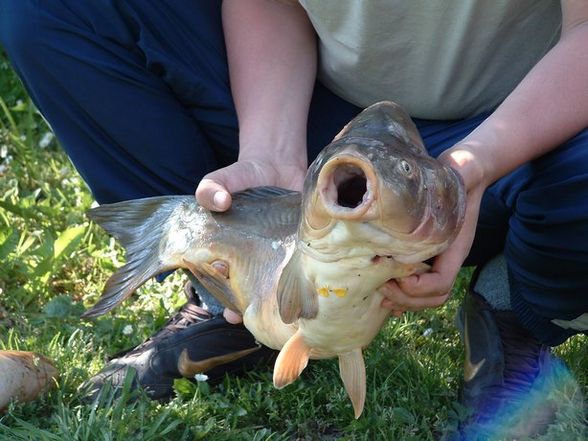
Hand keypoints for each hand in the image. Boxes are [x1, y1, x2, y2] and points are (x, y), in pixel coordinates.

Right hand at [195, 157, 306, 323]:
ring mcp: (278, 255)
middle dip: (252, 308)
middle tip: (260, 320)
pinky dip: (304, 282)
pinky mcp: (301, 248)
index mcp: (229, 250)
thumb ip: (212, 186)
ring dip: (277, 302)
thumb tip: (219, 202)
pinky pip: (301, 269)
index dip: (226, 298)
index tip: (231, 309)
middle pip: (250, 290)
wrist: (280, 164)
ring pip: (276, 286)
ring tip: (282, 318)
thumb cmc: (245, 176)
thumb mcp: (225, 178)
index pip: (223, 282)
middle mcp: (253, 258)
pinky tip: (307, 295)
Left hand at [380, 146, 487, 315]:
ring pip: (426, 298)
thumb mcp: (461, 171)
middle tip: (381, 286)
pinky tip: (385, 295)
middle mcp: (448, 259)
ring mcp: (439, 261)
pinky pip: (418, 290)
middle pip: (434, 297)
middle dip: (407, 298)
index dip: (419, 286)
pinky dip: (403, 297)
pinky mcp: (428, 259)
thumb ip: (458, 172)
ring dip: (403, 301)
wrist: (465, 175)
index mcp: (456, 247)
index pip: (442, 282)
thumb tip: (455, 166)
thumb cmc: (461, 173)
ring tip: (381, 294)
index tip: (396, 274)